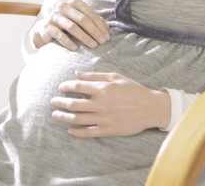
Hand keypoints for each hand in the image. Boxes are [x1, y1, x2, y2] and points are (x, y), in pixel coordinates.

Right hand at [33, 0, 109, 50]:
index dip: (100, 26)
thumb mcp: (80, 19)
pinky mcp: (47, 27)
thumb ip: (93, 20)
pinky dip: (69, 42)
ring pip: (72, 27)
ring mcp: (54, 16)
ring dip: (84, 37)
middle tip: (103, 42)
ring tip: (93, 46)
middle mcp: (64, 6)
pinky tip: (76, 49)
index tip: (107, 37)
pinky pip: (60, 35)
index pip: (90, 14)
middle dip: (94, 31)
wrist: (45, 28)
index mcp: (75, 2)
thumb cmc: (67, 23)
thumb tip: (107, 28)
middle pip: (82, 19)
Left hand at [50, 71, 170, 137]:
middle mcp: (100, 103)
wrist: (151, 108)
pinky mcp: (108, 130)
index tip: (60, 88)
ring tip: (55, 115)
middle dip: (60, 103)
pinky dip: (77, 132)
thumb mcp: (115, 77)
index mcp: (102, 89)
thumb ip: (94, 75)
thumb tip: (76, 73)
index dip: (65, 87)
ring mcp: (104, 118)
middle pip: (73, 104)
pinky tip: (70, 130)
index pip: (76, 87)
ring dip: (63, 117)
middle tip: (53, 102)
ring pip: (77, 119)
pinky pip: (88, 132)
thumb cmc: (133, 89)